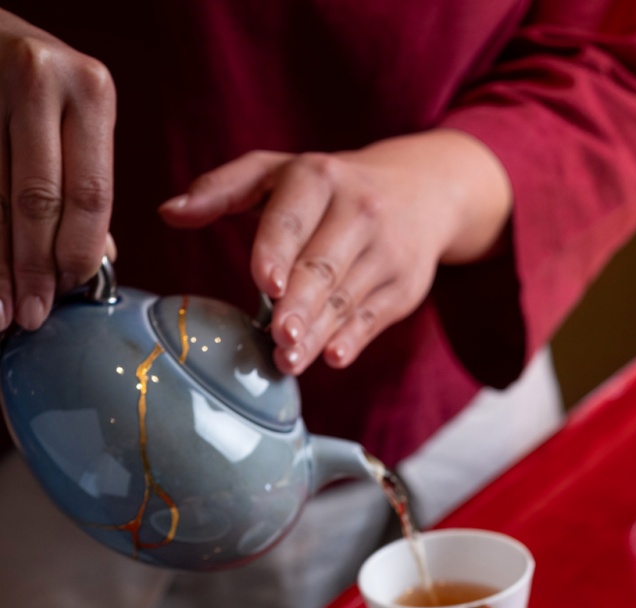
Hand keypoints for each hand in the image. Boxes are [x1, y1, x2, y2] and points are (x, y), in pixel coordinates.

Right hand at [0, 9, 115, 329]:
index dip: (79, 252)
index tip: (70, 294)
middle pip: (38, 200)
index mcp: (90, 92)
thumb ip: (86, 187)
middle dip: (34, 268)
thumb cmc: (36, 85)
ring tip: (2, 312)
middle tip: (32, 317)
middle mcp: (40, 82)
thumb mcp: (76, 118)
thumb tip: (102, 263)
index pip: (90, 193)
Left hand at [160, 131, 511, 374]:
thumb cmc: (331, 187)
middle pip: (323, 266)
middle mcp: (358, 211)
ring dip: (319, 334)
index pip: (295, 217)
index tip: (265, 283)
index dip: (279, 249)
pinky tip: (332, 357)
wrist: (420, 192)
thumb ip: (222, 190)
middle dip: (301, 305)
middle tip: (279, 337)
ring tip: (290, 360)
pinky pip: (373, 318)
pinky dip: (354, 340)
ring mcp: (385, 252)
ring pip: (346, 299)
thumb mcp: (279, 172)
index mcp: (319, 177)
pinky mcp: (403, 288)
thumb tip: (168, 213)